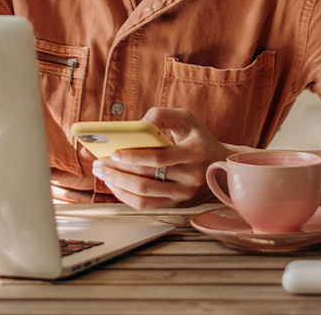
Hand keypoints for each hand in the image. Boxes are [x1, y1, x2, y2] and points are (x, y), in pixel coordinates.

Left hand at [90, 107, 230, 208]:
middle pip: (147, 179)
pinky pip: (147, 206)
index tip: (113, 152)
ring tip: (101, 173)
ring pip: (144, 196)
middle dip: (117, 171)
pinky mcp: (177, 206)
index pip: (158, 158)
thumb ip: (162, 115)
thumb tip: (139, 124)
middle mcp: (190, 179)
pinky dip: (126, 197)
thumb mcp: (186, 119)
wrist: (223, 167)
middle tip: (98, 162)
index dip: (133, 156)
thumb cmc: (200, 139)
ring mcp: (183, 196)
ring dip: (117, 185)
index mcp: (193, 154)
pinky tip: (114, 185)